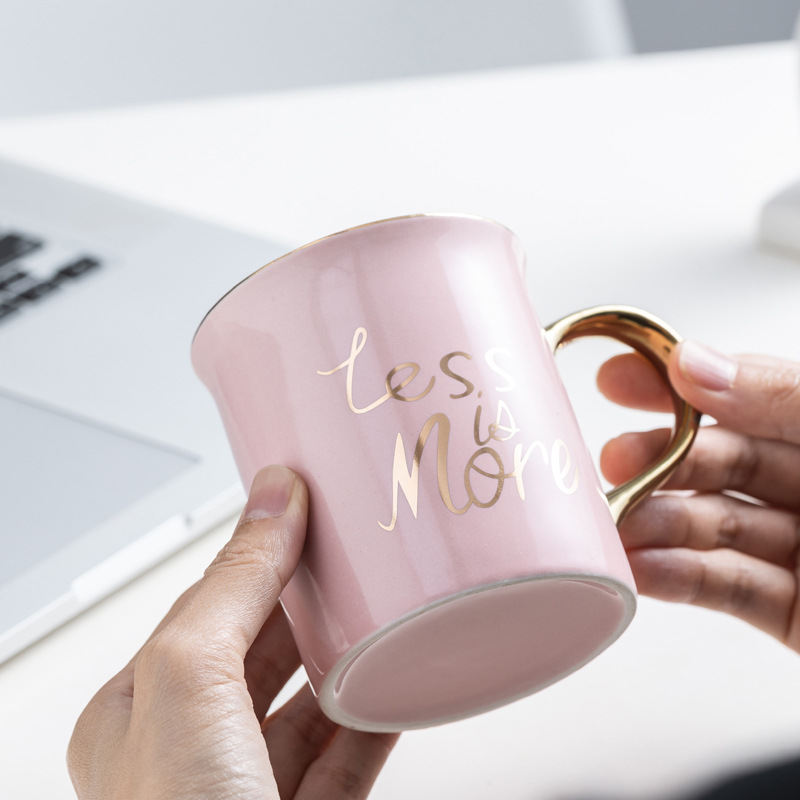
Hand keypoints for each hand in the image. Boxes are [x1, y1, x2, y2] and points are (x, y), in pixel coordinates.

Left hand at [67, 465, 397, 799]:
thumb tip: (273, 497)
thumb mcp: (188, 682)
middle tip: (353, 548)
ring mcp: (251, 789)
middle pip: (263, 646)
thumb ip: (233, 584)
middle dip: (307, 597)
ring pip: (309, 701)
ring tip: (381, 604)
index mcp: (140, 711)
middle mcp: (192, 750)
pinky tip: (397, 681)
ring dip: (347, 653)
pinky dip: (377, 713)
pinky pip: (349, 754)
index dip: (257, 550)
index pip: (208, 603)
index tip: (305, 505)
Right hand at [598, 340, 799, 652]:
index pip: (743, 394)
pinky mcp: (798, 617)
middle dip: (658, 462)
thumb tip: (696, 363)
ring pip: (714, 527)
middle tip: (610, 462)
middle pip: (719, 462)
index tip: (615, 377)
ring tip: (615, 527)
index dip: (677, 381)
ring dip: (657, 526)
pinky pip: (730, 590)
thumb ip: (785, 398)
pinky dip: (680, 580)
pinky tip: (641, 571)